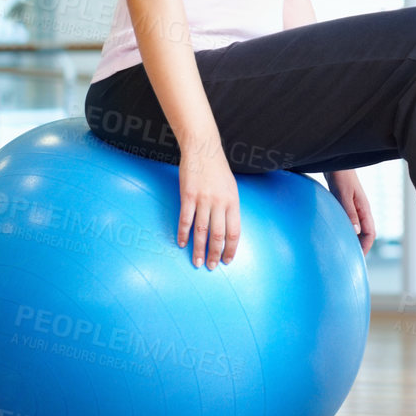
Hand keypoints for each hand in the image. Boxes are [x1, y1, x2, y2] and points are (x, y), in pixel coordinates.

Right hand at [175, 145, 239, 268]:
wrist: (203, 149)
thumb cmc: (217, 170)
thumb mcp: (231, 188)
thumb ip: (229, 208)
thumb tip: (227, 229)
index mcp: (233, 202)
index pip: (234, 232)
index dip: (231, 249)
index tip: (227, 260)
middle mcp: (220, 203)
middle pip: (218, 235)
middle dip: (215, 254)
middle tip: (211, 267)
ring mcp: (203, 199)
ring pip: (201, 231)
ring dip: (199, 249)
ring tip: (197, 262)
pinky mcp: (187, 196)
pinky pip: (185, 220)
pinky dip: (183, 234)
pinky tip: (181, 243)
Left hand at [325, 169, 375, 253]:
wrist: (336, 162)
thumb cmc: (341, 176)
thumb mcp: (343, 195)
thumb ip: (350, 212)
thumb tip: (355, 231)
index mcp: (365, 209)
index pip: (370, 233)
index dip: (365, 247)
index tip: (357, 258)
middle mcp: (361, 210)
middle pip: (365, 234)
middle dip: (359, 246)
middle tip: (348, 258)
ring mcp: (354, 208)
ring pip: (356, 228)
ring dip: (352, 239)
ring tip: (341, 249)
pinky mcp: (345, 205)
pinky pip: (349, 222)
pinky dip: (345, 230)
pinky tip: (335, 233)